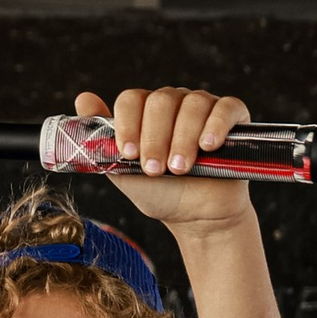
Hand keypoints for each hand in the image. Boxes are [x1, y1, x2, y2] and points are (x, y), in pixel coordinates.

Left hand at [80, 85, 252, 236]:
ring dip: (182, 138)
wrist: (197, 218)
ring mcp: (204, 108)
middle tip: (155, 169)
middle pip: (161, 100)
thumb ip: (103, 140)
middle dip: (155, 138)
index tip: (128, 154)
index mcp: (146, 112)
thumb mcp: (124, 172)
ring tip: (180, 169)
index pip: (132, 99)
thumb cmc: (161, 193)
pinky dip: (216, 125)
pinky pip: (227, 107)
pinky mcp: (234, 118)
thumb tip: (82, 99)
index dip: (127, 124)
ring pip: (193, 104)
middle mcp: (175, 103)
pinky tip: (208, 146)